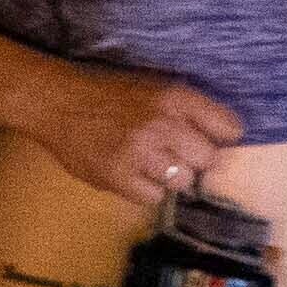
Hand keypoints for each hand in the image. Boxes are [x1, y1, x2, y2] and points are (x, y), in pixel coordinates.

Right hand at [29, 59, 252, 199]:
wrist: (57, 103)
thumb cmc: (109, 95)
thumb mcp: (154, 88)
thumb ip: (189, 111)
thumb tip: (227, 140)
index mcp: (174, 97)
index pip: (229, 128)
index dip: (222, 136)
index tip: (210, 138)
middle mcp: (161, 125)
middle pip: (208, 159)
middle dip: (194, 158)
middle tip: (173, 152)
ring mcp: (139, 153)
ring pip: (182, 182)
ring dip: (169, 176)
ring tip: (149, 163)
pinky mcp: (118, 177)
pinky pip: (153, 197)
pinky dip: (145, 189)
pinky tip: (131, 173)